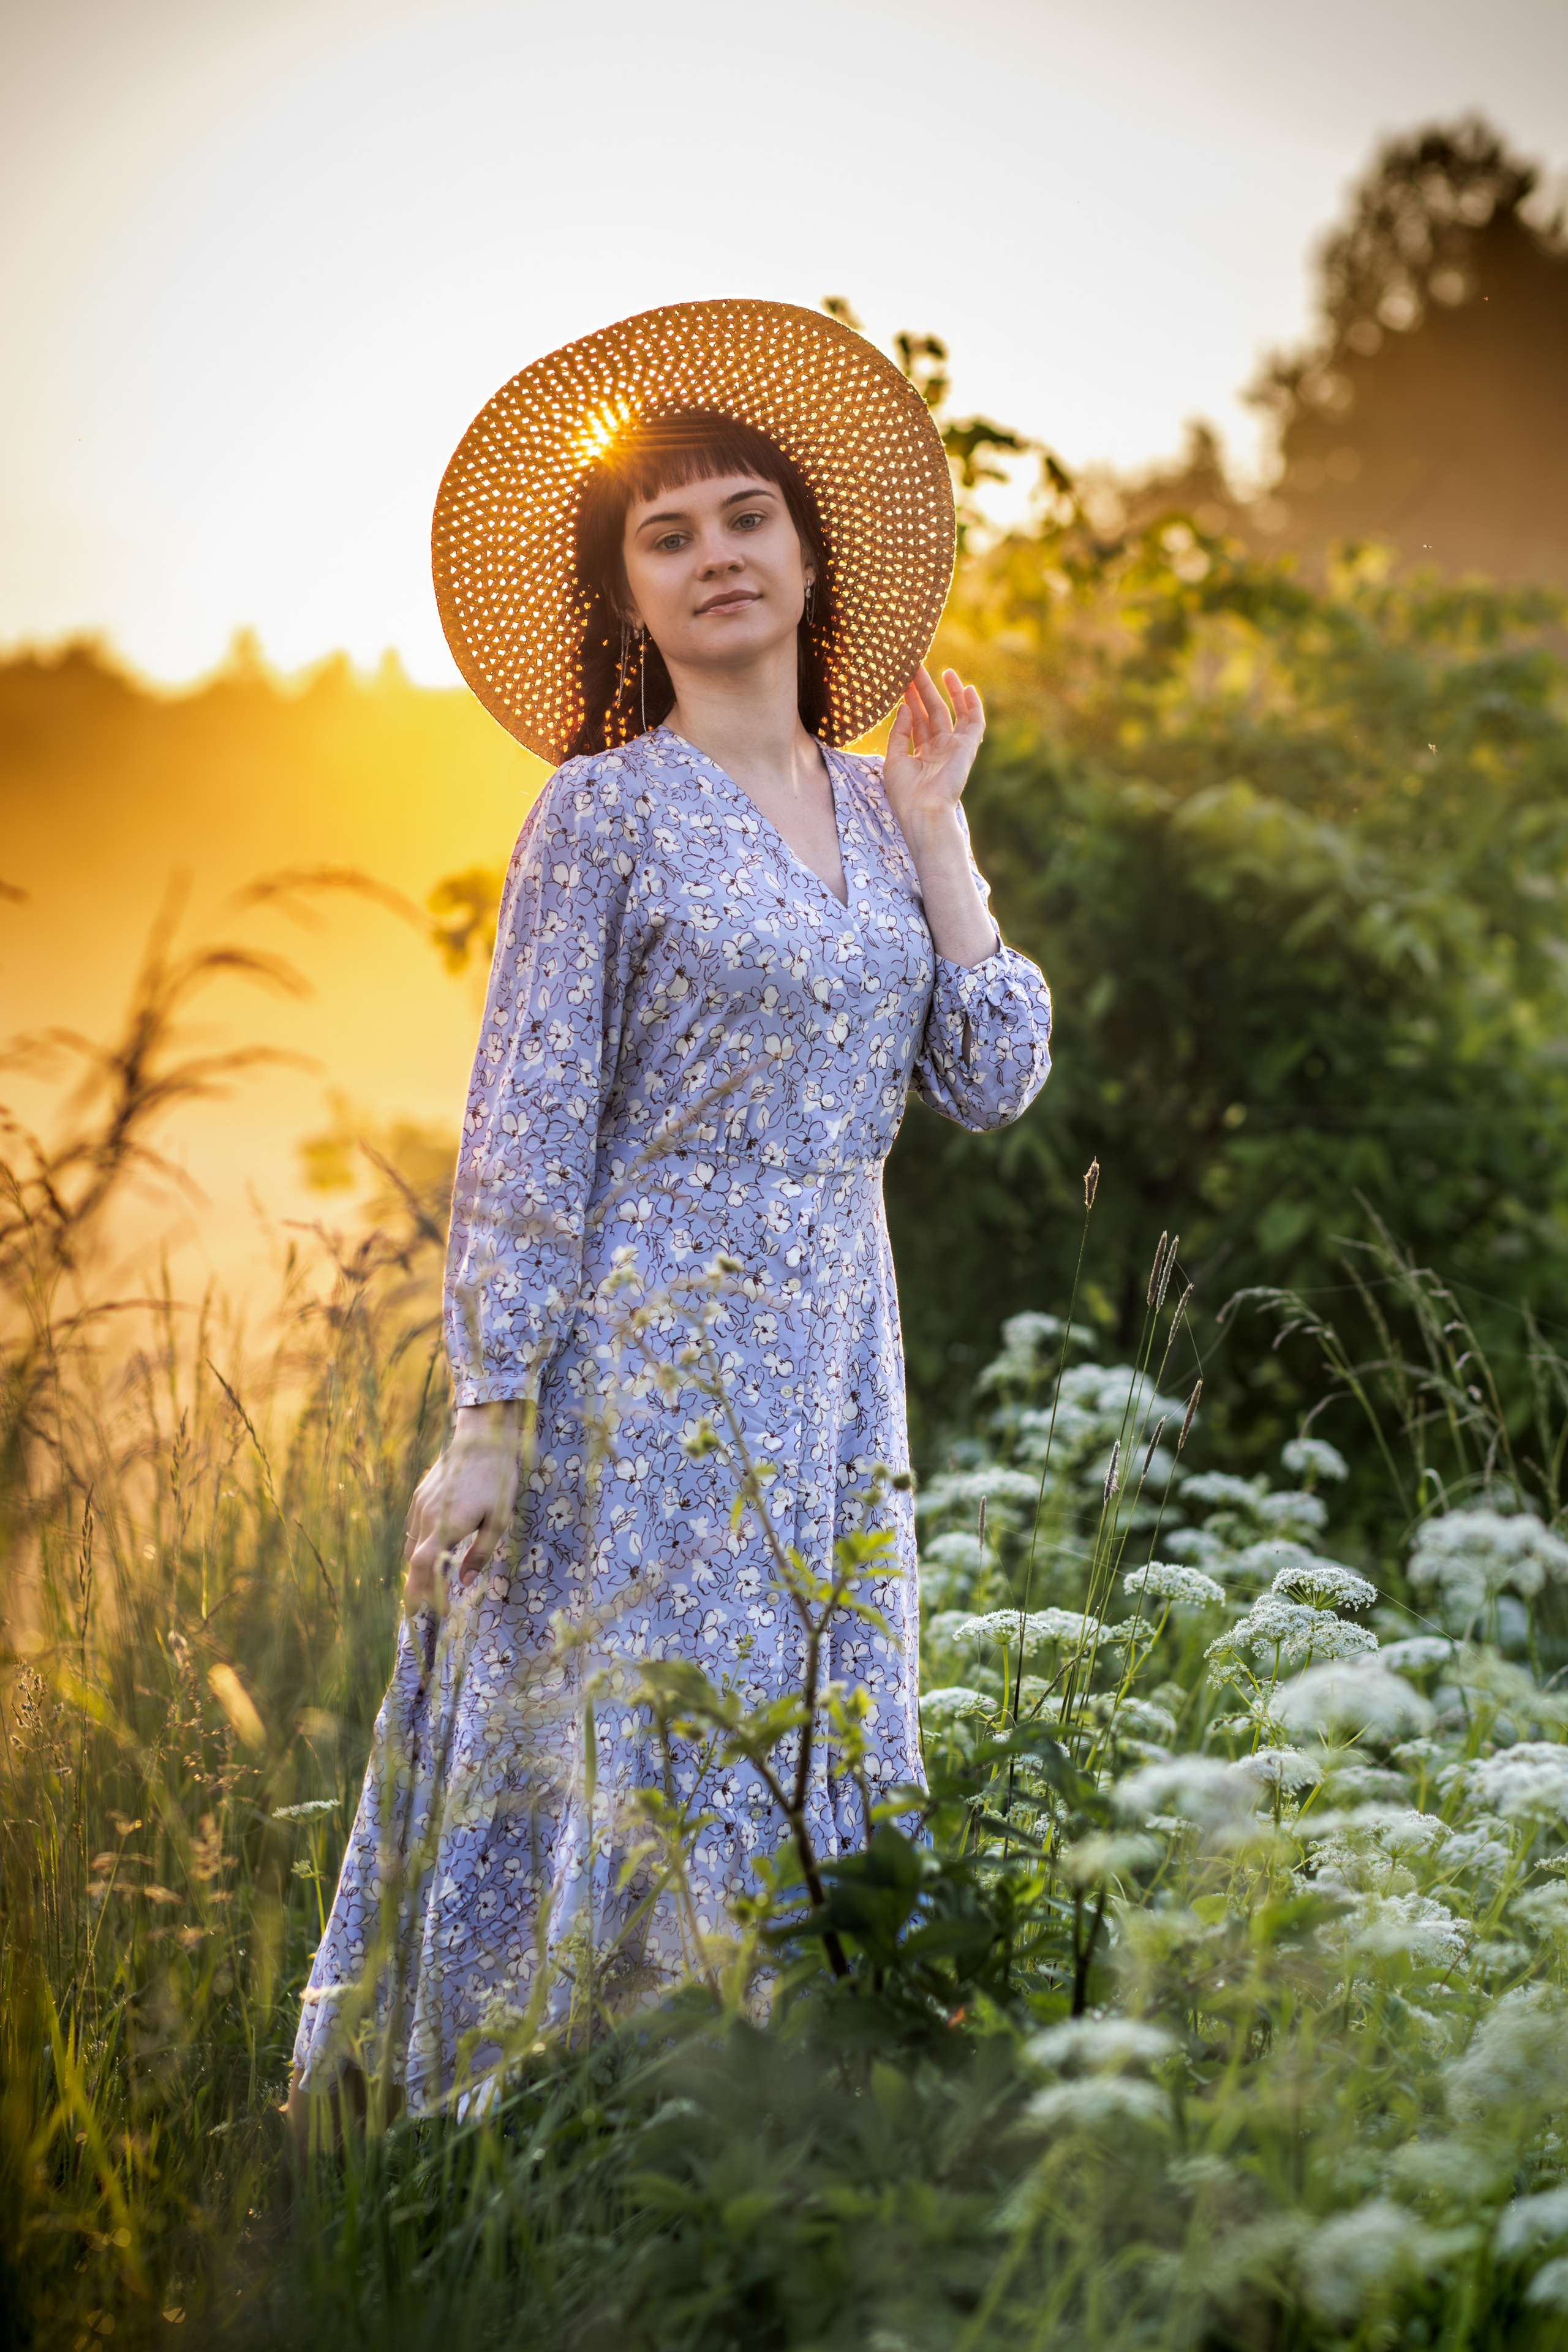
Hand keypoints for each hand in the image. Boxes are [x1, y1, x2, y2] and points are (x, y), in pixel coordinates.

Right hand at [402, 1403, 520, 1615]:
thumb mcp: (497, 1520)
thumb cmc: (497, 1481)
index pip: (423, 1567)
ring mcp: (420, 1504)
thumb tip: (464, 1582)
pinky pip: (414, 1528)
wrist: (482, 1438)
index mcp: (446, 1525)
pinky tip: (433, 1550)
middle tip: (419, 1611)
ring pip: (412, 1544)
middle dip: (416, 1588)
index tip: (430, 1612)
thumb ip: (479, 1553)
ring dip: (418, 1566)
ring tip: (430, 1584)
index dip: (423, 1592)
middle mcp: (426, 1516)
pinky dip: (419, 1545)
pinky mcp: (419, 1494)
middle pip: (413, 1561)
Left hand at [881, 665, 984, 844]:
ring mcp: (954, 748)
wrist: (924, 812)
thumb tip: (904, 706)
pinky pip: (975, 723)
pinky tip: (967, 687)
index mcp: (920, 754)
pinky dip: (973, 705)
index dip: (910, 700)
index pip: (916, 721)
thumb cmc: (905, 794)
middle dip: (925, 690)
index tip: (903, 680)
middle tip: (915, 667)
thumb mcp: (894, 760)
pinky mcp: (967, 748)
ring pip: (953, 713)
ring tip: (943, 670)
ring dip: (948, 692)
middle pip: (932, 712)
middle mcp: (938, 749)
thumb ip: (899, 732)